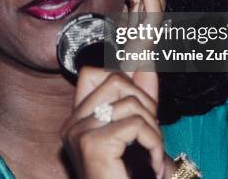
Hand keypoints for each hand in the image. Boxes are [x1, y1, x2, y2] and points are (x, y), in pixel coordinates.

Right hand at [61, 68, 175, 177]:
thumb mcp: (139, 136)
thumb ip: (141, 101)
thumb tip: (148, 62)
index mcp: (78, 121)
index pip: (93, 72)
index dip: (121, 66)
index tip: (145, 62)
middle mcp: (72, 124)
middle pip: (114, 78)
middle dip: (145, 101)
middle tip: (152, 134)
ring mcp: (78, 133)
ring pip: (130, 102)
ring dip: (154, 128)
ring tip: (153, 154)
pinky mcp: (92, 144)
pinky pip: (136, 124)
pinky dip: (155, 143)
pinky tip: (154, 165)